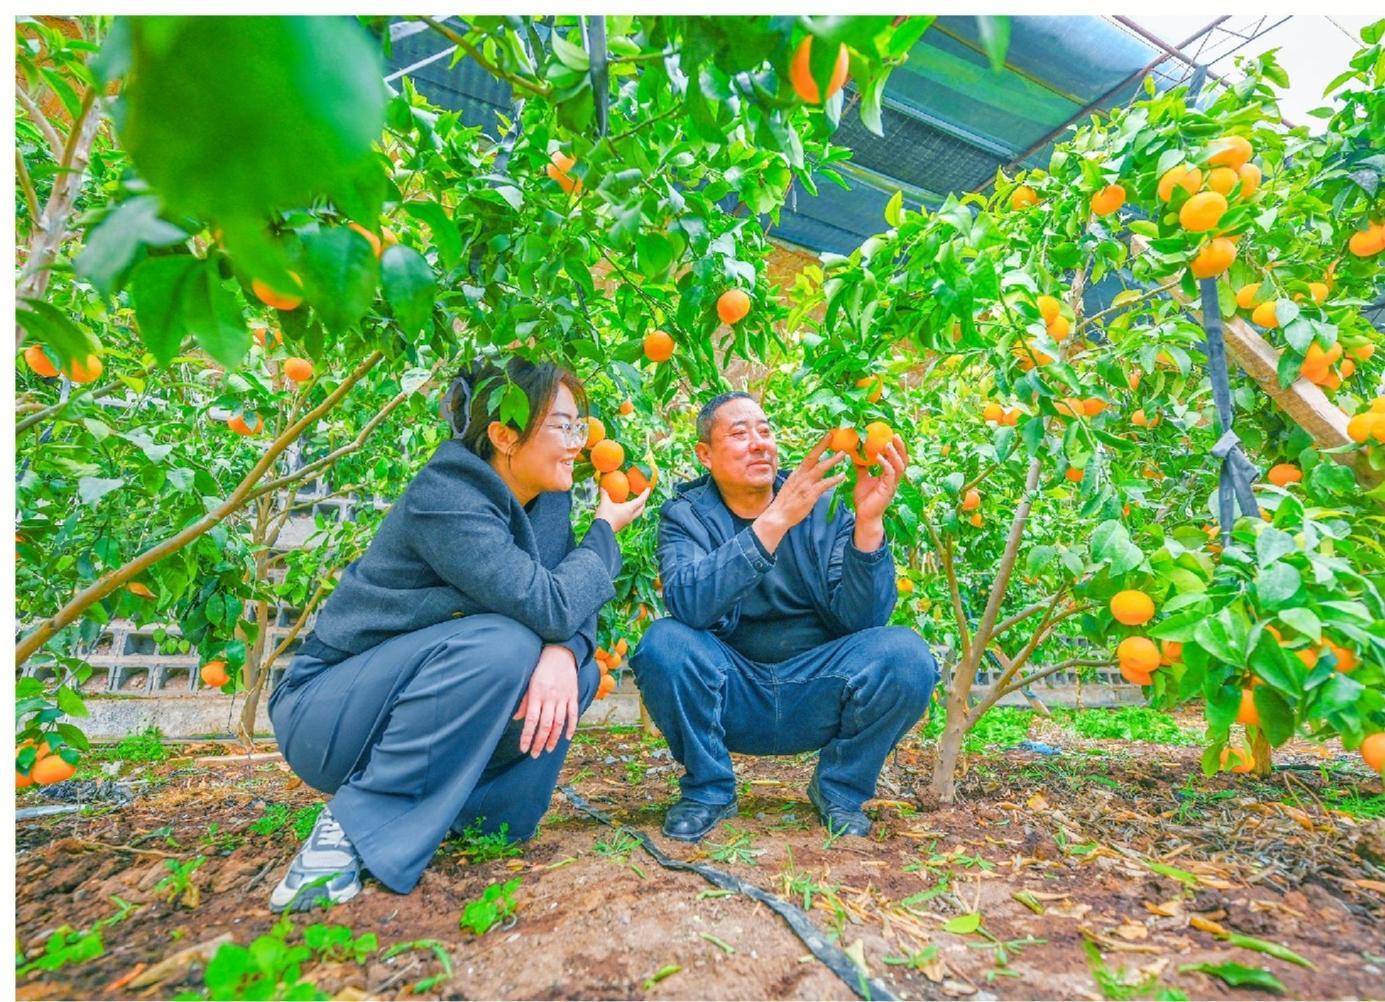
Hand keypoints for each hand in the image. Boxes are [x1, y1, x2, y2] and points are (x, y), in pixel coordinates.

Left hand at [513, 645, 579, 755]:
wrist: (560, 653)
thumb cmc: (540, 668)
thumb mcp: (528, 682)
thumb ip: (524, 701)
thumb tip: (517, 718)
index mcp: (537, 695)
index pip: (531, 720)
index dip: (527, 736)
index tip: (524, 749)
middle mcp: (550, 698)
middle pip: (546, 725)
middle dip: (539, 742)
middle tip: (535, 754)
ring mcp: (563, 697)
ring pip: (559, 722)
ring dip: (554, 738)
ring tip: (548, 749)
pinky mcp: (573, 695)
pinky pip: (573, 714)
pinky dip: (572, 727)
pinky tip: (567, 737)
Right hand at [595, 487, 650, 533]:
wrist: (601, 531)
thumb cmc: (605, 516)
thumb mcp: (604, 503)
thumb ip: (604, 494)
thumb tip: (602, 488)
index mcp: (629, 509)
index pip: (641, 500)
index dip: (645, 494)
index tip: (648, 489)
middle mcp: (631, 515)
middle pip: (641, 508)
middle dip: (643, 501)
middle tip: (642, 496)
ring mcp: (627, 521)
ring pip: (637, 513)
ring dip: (638, 507)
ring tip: (635, 502)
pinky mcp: (623, 524)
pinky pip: (631, 516)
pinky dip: (631, 511)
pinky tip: (625, 509)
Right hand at [754, 432, 846, 552]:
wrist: (778, 515)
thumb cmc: (784, 504)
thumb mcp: (791, 487)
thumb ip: (800, 480)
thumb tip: (808, 477)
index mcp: (796, 474)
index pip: (808, 457)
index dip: (818, 447)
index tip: (826, 438)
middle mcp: (800, 476)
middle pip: (813, 457)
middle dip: (823, 445)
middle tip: (833, 435)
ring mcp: (805, 484)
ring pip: (821, 468)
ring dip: (833, 460)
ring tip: (843, 454)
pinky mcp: (810, 494)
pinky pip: (825, 484)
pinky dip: (834, 479)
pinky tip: (842, 476)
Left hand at [853, 435, 907, 524]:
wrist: (864, 516)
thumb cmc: (865, 499)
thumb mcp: (862, 479)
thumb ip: (862, 467)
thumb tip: (856, 455)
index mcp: (890, 475)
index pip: (897, 458)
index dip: (897, 447)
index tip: (891, 434)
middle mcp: (894, 478)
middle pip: (903, 460)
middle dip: (900, 447)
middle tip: (894, 434)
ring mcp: (892, 484)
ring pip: (899, 466)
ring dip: (894, 454)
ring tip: (888, 443)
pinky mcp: (888, 489)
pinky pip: (890, 474)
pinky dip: (886, 464)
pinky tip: (879, 457)